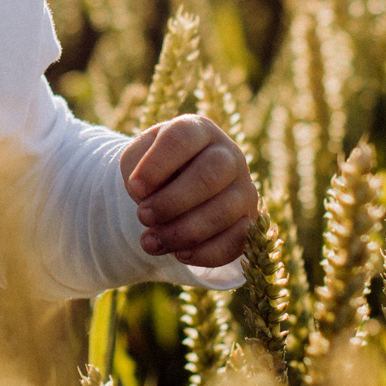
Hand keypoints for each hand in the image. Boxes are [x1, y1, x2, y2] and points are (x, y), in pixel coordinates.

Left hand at [121, 114, 257, 266]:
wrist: (178, 188)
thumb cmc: (157, 169)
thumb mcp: (139, 159)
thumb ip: (136, 167)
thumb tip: (147, 196)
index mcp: (199, 130)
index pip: (182, 139)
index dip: (156, 165)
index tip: (134, 187)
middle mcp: (229, 155)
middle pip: (208, 176)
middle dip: (170, 203)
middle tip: (142, 216)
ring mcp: (244, 189)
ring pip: (222, 212)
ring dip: (181, 232)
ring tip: (150, 242)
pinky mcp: (250, 222)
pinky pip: (236, 241)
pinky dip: (205, 253)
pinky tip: (179, 255)